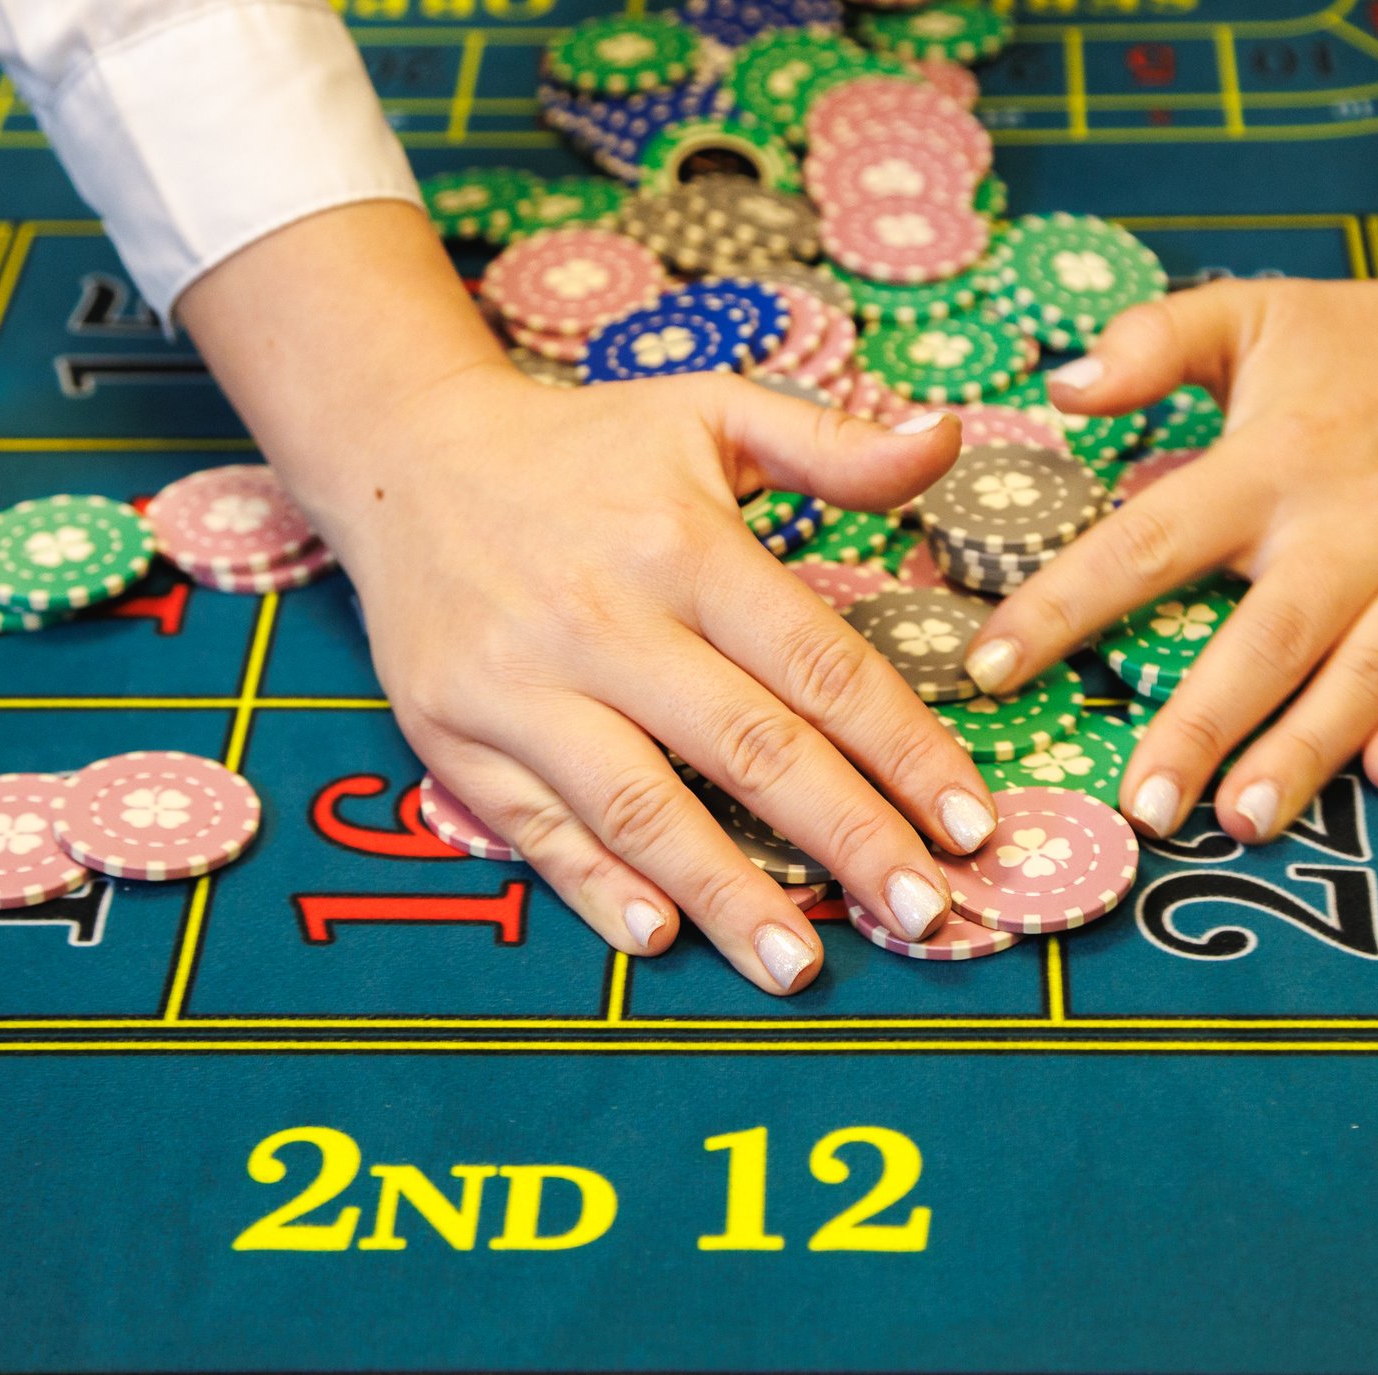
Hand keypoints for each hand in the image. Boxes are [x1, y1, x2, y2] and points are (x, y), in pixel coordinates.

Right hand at [335, 368, 1000, 991]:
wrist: (405, 458)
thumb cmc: (587, 448)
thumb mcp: (711, 412)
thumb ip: (835, 445)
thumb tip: (952, 438)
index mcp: (683, 545)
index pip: (818, 666)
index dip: (905, 750)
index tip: (973, 825)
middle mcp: (602, 620)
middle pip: (747, 749)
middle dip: (848, 840)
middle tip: (926, 916)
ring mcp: (521, 687)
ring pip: (640, 806)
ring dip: (728, 895)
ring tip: (804, 966)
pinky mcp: (455, 738)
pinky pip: (536, 829)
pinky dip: (596, 889)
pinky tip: (660, 938)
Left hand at [958, 142, 1377, 843]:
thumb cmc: (1359, 337)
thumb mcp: (1247, 313)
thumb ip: (1150, 345)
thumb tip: (1056, 388)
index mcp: (1273, 460)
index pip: (1148, 542)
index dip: (1063, 606)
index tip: (992, 669)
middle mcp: (1354, 522)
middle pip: (1266, 637)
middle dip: (1203, 728)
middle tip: (1143, 808)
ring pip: (1368, 671)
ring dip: (1308, 749)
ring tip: (1245, 821)